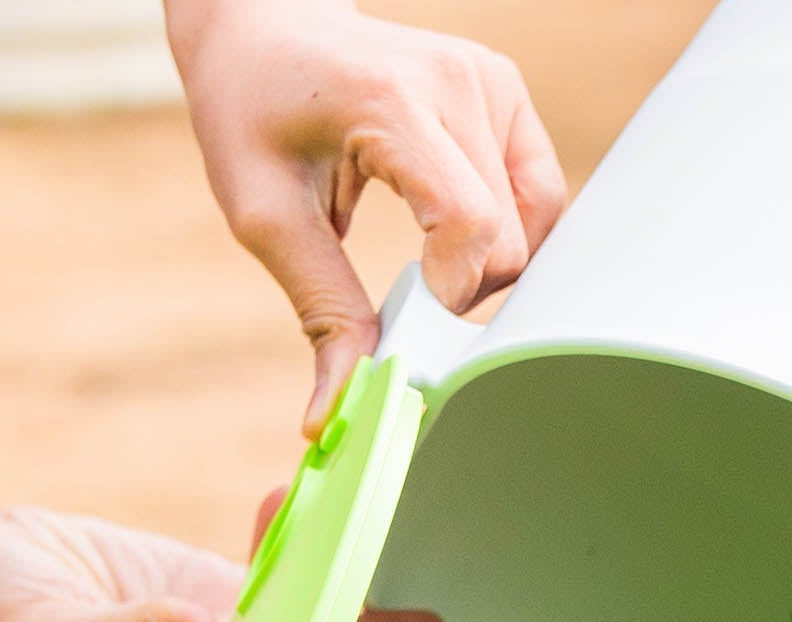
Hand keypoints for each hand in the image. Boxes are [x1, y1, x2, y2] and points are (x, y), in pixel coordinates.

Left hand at [168, 0, 566, 433]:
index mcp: (394, 103)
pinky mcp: (507, 92)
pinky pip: (540, 194)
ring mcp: (492, 81)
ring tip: (429, 268)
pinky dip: (508, 237)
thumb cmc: (251, 112)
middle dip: (466, 295)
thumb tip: (336, 412)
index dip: (448, 299)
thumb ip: (318, 311)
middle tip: (406, 299)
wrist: (263, 25)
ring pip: (538, 223)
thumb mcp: (263, 216)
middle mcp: (460, 81)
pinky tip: (454, 241)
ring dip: (492, 270)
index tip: (405, 321)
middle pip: (510, 238)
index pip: (468, 227)